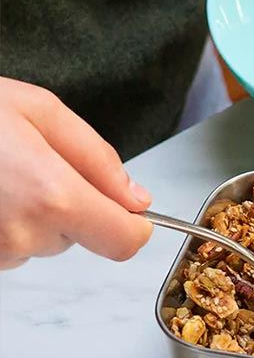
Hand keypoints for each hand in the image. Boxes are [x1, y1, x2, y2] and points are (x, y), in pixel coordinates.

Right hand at [0, 78, 152, 268]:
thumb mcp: (41, 111)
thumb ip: (98, 159)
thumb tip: (137, 199)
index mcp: (53, 198)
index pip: (125, 242)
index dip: (133, 225)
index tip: (127, 208)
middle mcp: (25, 235)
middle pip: (83, 237)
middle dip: (74, 205)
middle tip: (34, 164)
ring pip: (45, 241)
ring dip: (36, 213)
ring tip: (2, 174)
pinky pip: (11, 246)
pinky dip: (6, 222)